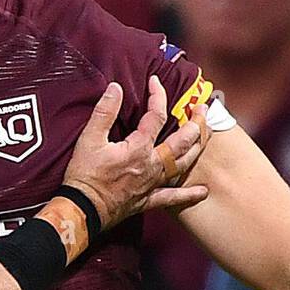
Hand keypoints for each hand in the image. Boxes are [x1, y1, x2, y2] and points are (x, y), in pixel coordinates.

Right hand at [62, 78, 210, 229]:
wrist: (83, 208)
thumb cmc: (85, 174)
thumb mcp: (89, 138)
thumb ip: (105, 111)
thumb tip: (116, 88)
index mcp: (139, 147)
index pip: (156, 116)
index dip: (158, 95)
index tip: (155, 81)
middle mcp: (152, 164)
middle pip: (182, 141)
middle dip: (195, 122)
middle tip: (202, 108)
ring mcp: (153, 183)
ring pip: (183, 164)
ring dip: (197, 147)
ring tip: (205, 134)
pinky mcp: (148, 200)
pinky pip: (172, 198)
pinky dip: (188, 194)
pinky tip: (203, 191)